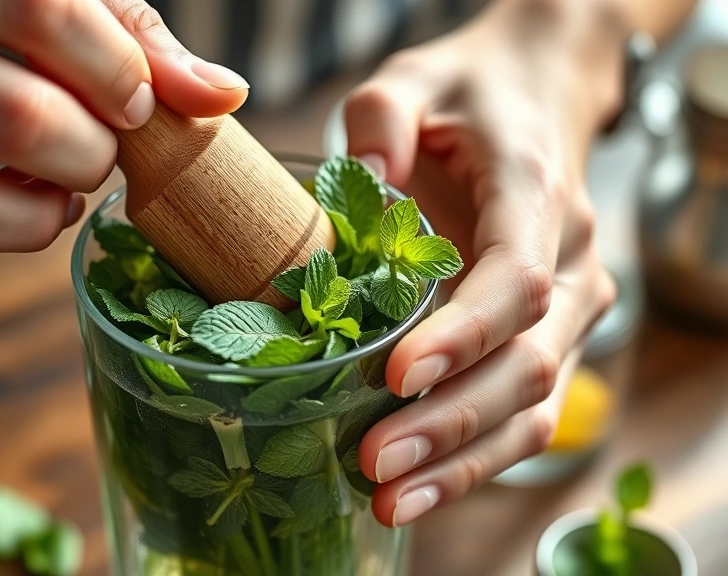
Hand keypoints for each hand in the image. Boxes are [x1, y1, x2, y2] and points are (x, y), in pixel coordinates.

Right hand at [0, 0, 248, 250]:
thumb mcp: (59, 4)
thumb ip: (136, 43)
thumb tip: (224, 96)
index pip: (42, 10)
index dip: (116, 70)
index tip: (138, 100)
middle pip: (16, 117)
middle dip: (92, 151)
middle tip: (104, 147)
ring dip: (49, 208)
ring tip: (70, 184)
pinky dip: (5, 229)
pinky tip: (20, 198)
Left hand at [346, 0, 624, 526]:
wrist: (535, 100)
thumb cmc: (468, 94)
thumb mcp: (413, 78)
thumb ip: (380, 118)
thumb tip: (357, 185)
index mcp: (535, 194)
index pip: (514, 279)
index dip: (463, 335)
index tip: (396, 374)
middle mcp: (569, 261)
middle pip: (527, 362)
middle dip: (451, 421)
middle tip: (375, 463)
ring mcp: (568, 307)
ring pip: (534, 404)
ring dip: (464, 461)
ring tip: (391, 499)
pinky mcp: (547, 337)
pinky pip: (524, 411)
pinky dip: (476, 458)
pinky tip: (417, 490)